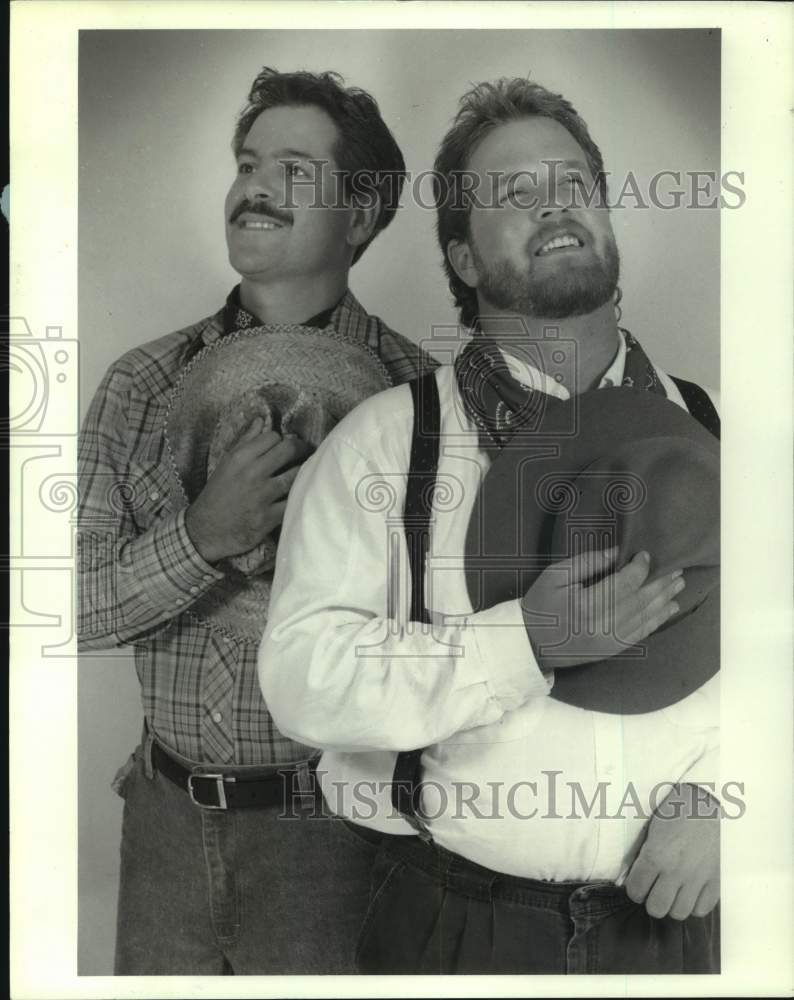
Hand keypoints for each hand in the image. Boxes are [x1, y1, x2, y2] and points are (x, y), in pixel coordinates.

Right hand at [185, 417, 311, 563]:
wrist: (206, 530)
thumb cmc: (217, 494)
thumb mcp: (225, 464)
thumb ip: (245, 441)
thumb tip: (261, 420)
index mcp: (240, 458)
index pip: (272, 436)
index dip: (281, 439)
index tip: (284, 445)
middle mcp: (253, 473)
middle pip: (289, 450)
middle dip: (300, 448)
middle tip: (304, 452)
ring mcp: (263, 495)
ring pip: (296, 474)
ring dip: (303, 471)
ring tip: (307, 470)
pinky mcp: (270, 517)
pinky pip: (294, 501)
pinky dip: (299, 496)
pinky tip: (301, 494)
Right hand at [521, 547, 684, 668]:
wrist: (530, 643)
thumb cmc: (540, 604)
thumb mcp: (555, 576)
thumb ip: (587, 563)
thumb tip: (618, 553)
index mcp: (587, 604)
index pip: (624, 583)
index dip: (639, 567)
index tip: (646, 554)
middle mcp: (603, 625)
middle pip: (641, 600)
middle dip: (660, 583)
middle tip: (677, 569)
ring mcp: (610, 641)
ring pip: (645, 618)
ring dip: (664, 600)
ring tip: (679, 585)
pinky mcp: (612, 650)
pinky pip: (641, 634)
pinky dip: (657, 620)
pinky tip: (668, 609)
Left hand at [624, 782, 719, 919]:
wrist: (704, 803)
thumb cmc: (673, 813)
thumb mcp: (650, 832)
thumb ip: (642, 857)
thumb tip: (632, 879)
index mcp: (655, 856)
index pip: (636, 891)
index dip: (635, 889)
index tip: (639, 884)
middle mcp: (675, 872)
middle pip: (656, 908)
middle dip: (652, 900)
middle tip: (654, 889)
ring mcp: (697, 878)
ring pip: (679, 913)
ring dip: (673, 904)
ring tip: (673, 891)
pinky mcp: (714, 880)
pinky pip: (702, 909)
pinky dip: (694, 905)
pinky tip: (690, 892)